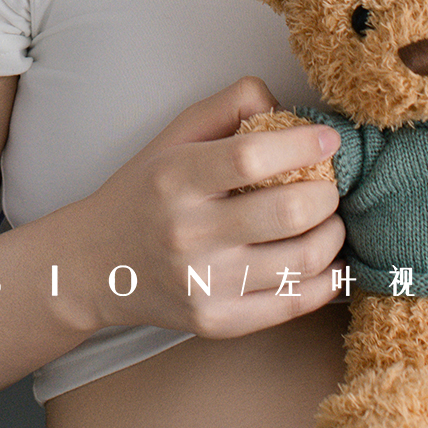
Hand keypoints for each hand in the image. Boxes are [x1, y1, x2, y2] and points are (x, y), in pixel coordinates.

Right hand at [63, 80, 342, 337]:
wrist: (94, 265)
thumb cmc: (145, 191)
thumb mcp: (174, 136)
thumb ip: (229, 106)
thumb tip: (291, 109)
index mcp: (175, 178)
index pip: (251, 157)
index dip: (302, 146)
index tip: (329, 140)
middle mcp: (188, 233)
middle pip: (288, 212)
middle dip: (327, 195)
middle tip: (330, 187)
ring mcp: (203, 284)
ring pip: (302, 260)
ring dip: (333, 236)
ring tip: (330, 221)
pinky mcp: (217, 322)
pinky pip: (293, 304)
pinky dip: (328, 282)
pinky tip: (330, 263)